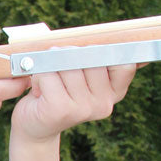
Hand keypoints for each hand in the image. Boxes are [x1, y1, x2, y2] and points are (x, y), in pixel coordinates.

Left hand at [10, 62, 135, 143]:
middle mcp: (104, 104)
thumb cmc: (58, 91)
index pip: (124, 64)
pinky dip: (38, 76)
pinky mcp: (60, 110)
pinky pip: (48, 74)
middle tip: (58, 68)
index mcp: (114, 93)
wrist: (35, 126)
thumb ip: (94, 57)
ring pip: (67, 64)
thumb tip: (98, 33)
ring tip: (48, 82)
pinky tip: (38, 91)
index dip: (105, 53)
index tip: (87, 56)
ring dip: (50, 66)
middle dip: (68, 54)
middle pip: (90, 57)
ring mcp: (84, 109)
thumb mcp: (81, 74)